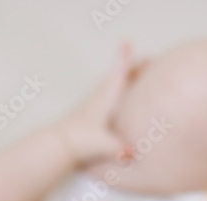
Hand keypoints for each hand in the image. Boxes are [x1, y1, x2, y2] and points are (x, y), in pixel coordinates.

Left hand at [57, 43, 136, 166]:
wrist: (57, 146)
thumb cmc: (78, 143)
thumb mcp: (100, 145)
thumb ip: (117, 148)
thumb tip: (130, 153)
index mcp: (104, 100)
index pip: (117, 76)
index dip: (124, 60)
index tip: (127, 42)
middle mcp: (100, 99)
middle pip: (120, 78)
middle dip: (134, 68)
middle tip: (150, 58)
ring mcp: (96, 106)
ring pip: (114, 87)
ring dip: (127, 79)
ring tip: (140, 75)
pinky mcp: (93, 116)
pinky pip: (112, 99)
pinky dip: (121, 95)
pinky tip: (125, 102)